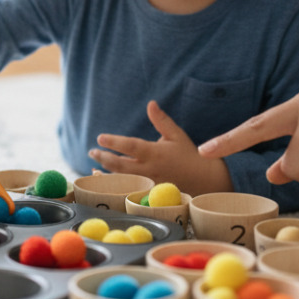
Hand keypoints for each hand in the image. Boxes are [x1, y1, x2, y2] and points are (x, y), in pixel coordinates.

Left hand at [89, 101, 232, 195]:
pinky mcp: (150, 194)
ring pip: (122, 181)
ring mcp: (149, 184)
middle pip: (120, 165)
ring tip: (93, 169)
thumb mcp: (176, 135)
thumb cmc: (189, 155)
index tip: (100, 138)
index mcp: (155, 152)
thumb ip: (161, 120)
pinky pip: (129, 191)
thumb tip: (150, 103)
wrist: (206, 180)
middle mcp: (150, 169)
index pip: (130, 146)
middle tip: (92, 151)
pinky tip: (107, 183)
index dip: (114, 142)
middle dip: (104, 158)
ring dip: (105, 175)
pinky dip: (116, 188)